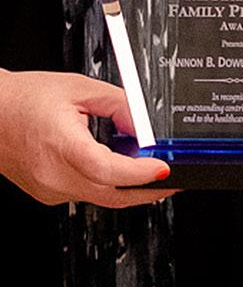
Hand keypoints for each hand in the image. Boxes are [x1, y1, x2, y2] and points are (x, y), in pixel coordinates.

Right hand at [0, 69, 170, 207]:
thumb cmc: (24, 99)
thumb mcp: (80, 89)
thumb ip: (119, 104)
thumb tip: (146, 125)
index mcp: (60, 146)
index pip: (107, 170)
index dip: (140, 173)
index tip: (164, 169)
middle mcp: (53, 176)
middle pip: (111, 194)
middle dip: (147, 190)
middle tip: (174, 181)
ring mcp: (49, 190)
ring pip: (100, 197)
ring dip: (127, 187)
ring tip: (148, 168)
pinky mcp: (47, 193)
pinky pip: (86, 193)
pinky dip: (106, 183)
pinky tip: (116, 166)